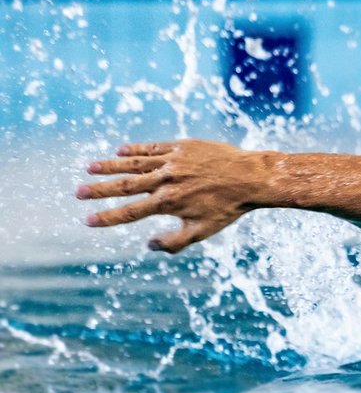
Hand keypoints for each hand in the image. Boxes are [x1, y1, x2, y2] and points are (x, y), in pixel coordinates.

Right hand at [78, 139, 268, 252]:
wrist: (251, 177)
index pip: (129, 212)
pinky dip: (136, 149)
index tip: (87, 220)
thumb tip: (149, 246)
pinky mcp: (181, 147)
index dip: (106, 217)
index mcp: (168, 202)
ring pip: (134, 163)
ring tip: (90, 168)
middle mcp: (165, 180)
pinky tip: (121, 151)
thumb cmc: (228, 207)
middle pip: (124, 186)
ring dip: (110, 166)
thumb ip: (175, 242)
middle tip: (77, 192)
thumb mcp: (203, 230)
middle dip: (99, 190)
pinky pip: (153, 147)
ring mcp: (172, 161)